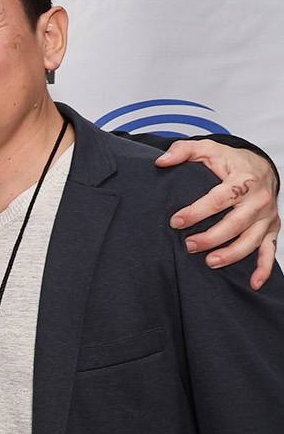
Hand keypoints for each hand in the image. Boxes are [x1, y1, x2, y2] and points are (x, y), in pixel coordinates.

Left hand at [157, 139, 280, 288]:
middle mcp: (259, 200)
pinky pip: (270, 250)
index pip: (219, 199)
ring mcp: (267, 216)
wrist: (260, 166)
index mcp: (244, 180)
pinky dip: (264, 268)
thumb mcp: (207, 149)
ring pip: (251, 241)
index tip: (175, 222)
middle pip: (235, 224)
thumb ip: (183, 151)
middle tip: (188, 246)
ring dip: (231, 255)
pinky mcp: (272, 228)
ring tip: (209, 263)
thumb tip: (161, 162)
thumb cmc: (229, 161)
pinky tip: (253, 283)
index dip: (196, 212)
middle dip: (211, 238)